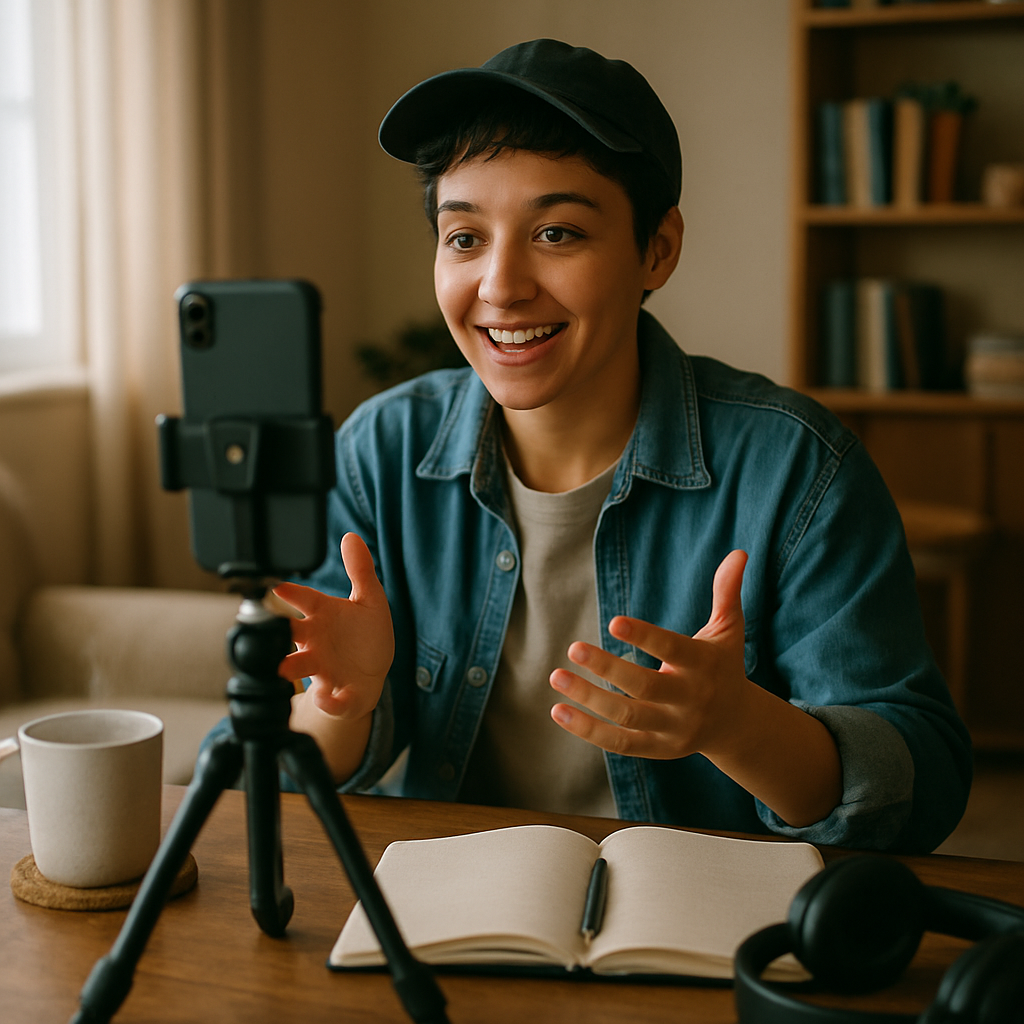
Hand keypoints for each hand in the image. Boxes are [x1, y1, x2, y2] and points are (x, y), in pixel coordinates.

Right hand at [274, 532, 393, 720]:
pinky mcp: (337, 693)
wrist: (372, 676)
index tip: (276, 585)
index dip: (290, 592)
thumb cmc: (365, 634)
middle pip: (290, 634)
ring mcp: (323, 667)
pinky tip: (328, 696)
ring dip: (290, 668)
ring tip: (282, 669)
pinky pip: (330, 699)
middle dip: (277, 633)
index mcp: (324, 614)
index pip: (304, 598)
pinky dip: (329, 700)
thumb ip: (361, 570)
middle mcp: (315, 641)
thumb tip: (351, 536)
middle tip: (269, 629)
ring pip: (299, 667)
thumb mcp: (371, 600)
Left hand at [549, 550, 750, 760]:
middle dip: (607, 668)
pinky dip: (587, 729)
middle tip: (573, 648)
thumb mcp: (729, 630)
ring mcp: (673, 728)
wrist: (737, 724)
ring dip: (589, 699)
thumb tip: (739, 552)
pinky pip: (619, 743)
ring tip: (557, 675)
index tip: (613, 621)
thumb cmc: (723, 666)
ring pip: (627, 716)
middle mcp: (690, 700)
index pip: (673, 650)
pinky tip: (558, 710)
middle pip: (644, 687)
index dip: (644, 637)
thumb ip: (727, 592)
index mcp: (704, 666)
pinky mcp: (658, 749)